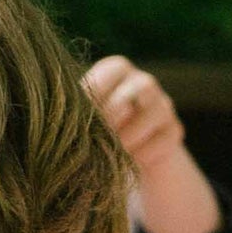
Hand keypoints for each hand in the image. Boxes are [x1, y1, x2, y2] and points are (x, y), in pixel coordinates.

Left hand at [86, 55, 221, 232]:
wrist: (128, 154)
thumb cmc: (95, 130)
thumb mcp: (84, 116)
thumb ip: (76, 111)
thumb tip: (56, 123)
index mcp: (116, 69)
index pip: (108, 75)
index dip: (94, 101)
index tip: (80, 123)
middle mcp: (143, 81)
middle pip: (134, 92)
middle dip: (112, 121)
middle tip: (96, 141)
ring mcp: (164, 104)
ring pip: (152, 114)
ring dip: (128, 139)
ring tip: (110, 155)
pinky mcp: (175, 130)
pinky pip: (163, 140)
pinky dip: (144, 155)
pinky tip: (129, 162)